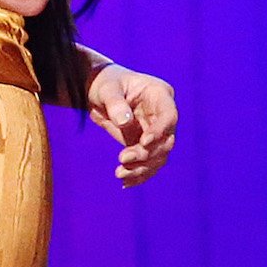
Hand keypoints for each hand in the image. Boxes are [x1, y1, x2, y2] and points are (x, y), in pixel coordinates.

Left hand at [85, 61, 178, 183]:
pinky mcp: (145, 145)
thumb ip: (115, 103)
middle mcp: (162, 115)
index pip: (169, 116)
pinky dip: (139, 174)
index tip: (144, 143)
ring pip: (159, 156)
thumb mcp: (107, 89)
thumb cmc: (105, 84)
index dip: (160, 131)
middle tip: (123, 159)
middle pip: (166, 141)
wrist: (98, 92)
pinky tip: (126, 183)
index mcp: (160, 95)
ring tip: (120, 174)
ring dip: (142, 168)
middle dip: (147, 154)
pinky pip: (148, 163)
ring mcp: (155, 131)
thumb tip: (126, 122)